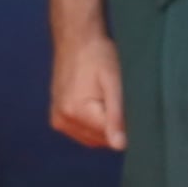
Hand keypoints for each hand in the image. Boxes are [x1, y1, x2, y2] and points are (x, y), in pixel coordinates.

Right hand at [49, 32, 126, 149]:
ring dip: (104, 126)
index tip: (130, 106)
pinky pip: (83, 132)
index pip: (111, 138)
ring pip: (93, 139)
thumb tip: (120, 146)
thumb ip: (116, 116)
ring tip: (106, 98)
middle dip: (114, 126)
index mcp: (76, 113)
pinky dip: (94, 125)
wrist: (76, 40)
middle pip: (101, 140)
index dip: (126, 125)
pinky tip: (97, 104)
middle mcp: (63, 121)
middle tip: (118, 99)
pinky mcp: (57, 118)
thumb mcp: (114, 82)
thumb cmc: (98, 55)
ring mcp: (58, 121)